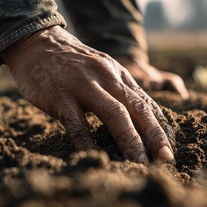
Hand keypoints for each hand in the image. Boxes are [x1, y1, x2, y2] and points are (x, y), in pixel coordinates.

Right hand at [0, 26, 175, 164]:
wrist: (36, 42)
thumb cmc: (72, 63)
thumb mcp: (102, 69)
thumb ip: (119, 90)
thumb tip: (140, 119)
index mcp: (119, 74)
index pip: (146, 103)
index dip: (160, 127)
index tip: (170, 149)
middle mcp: (107, 77)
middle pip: (137, 109)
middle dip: (155, 136)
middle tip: (167, 159)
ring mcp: (84, 85)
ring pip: (114, 115)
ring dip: (130, 141)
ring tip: (140, 164)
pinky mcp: (60, 96)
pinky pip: (77, 124)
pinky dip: (88, 143)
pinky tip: (98, 159)